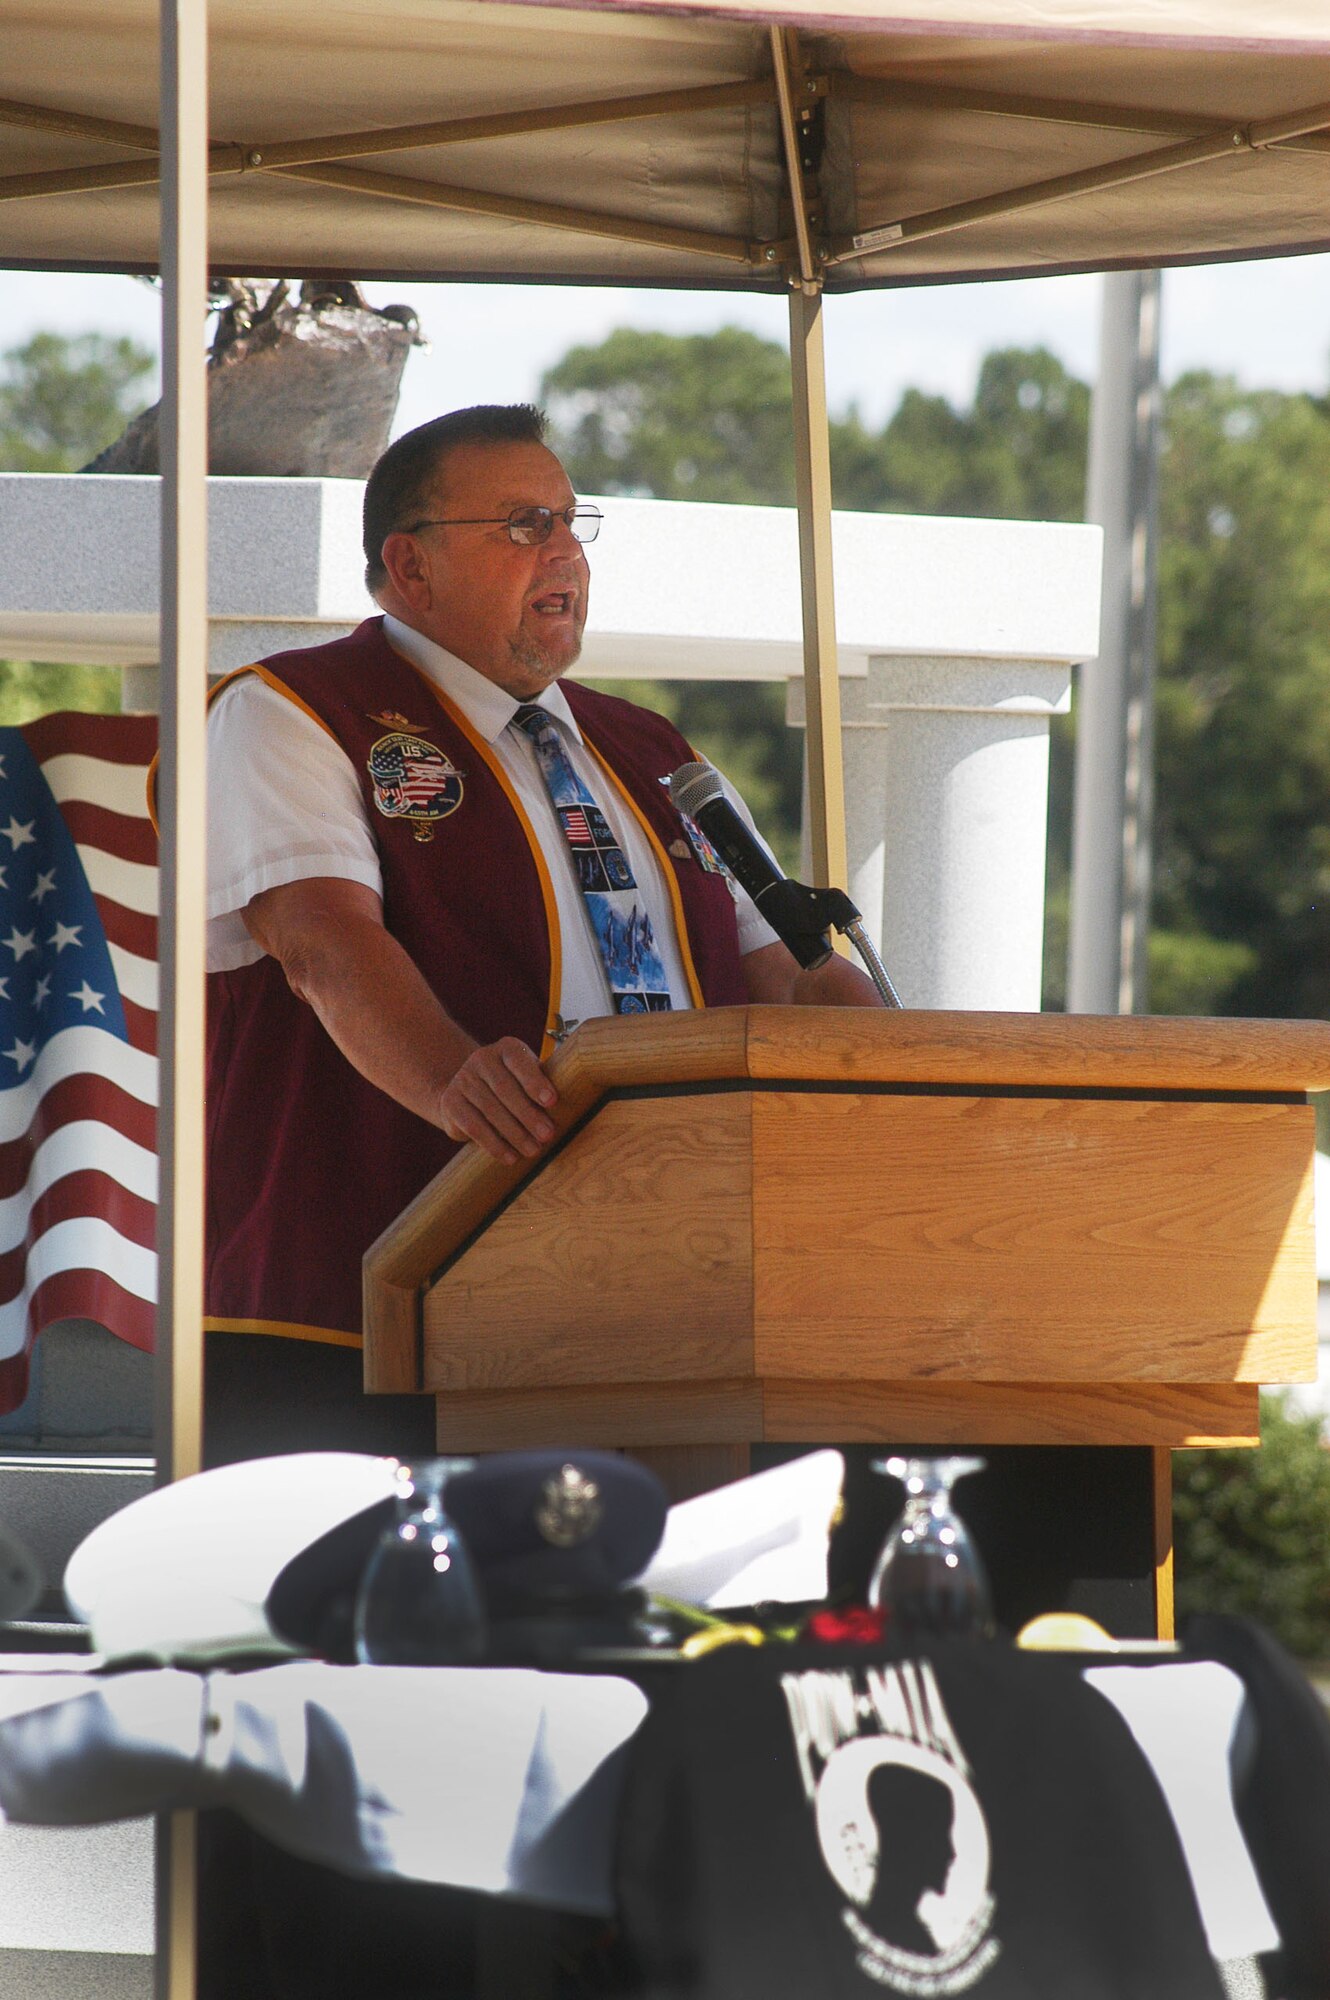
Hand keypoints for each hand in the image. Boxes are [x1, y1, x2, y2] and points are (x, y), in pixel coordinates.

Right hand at [438, 1037, 557, 1162]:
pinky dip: (494, 1144)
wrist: (468, 1094)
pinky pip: (473, 1126)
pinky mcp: (450, 1102)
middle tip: (548, 1135)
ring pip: (490, 1110)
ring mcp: (463, 1080)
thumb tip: (572, 1109)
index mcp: (506, 1048)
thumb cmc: (513, 1087)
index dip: (535, 1081)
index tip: (552, 1101)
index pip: (519, 1061)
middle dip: (529, 1115)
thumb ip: (544, 1087)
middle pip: (505, 1089)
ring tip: (533, 1150)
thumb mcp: (527, 1080)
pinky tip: (510, 1157)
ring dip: (515, 1134)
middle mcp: (481, 1059)